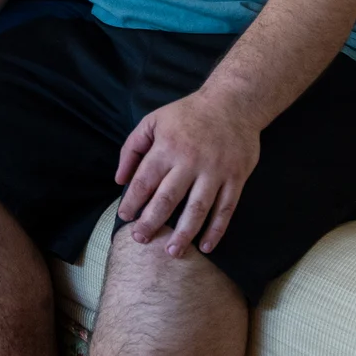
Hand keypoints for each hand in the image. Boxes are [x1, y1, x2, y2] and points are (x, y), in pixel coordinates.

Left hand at [114, 89, 261, 257]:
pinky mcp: (235, 178)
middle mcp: (190, 161)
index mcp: (167, 147)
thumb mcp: (153, 121)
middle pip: (168, 199)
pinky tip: (207, 246)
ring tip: (172, 252)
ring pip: (197, 209)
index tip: (125, 217)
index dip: (132, 202)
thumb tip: (119, 180)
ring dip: (184, 233)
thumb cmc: (187, 113)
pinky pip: (225, 209)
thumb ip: (132, 148)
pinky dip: (216, 230)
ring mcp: (215, 171)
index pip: (145, 181)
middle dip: (152, 222)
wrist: (233, 103)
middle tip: (141, 239)